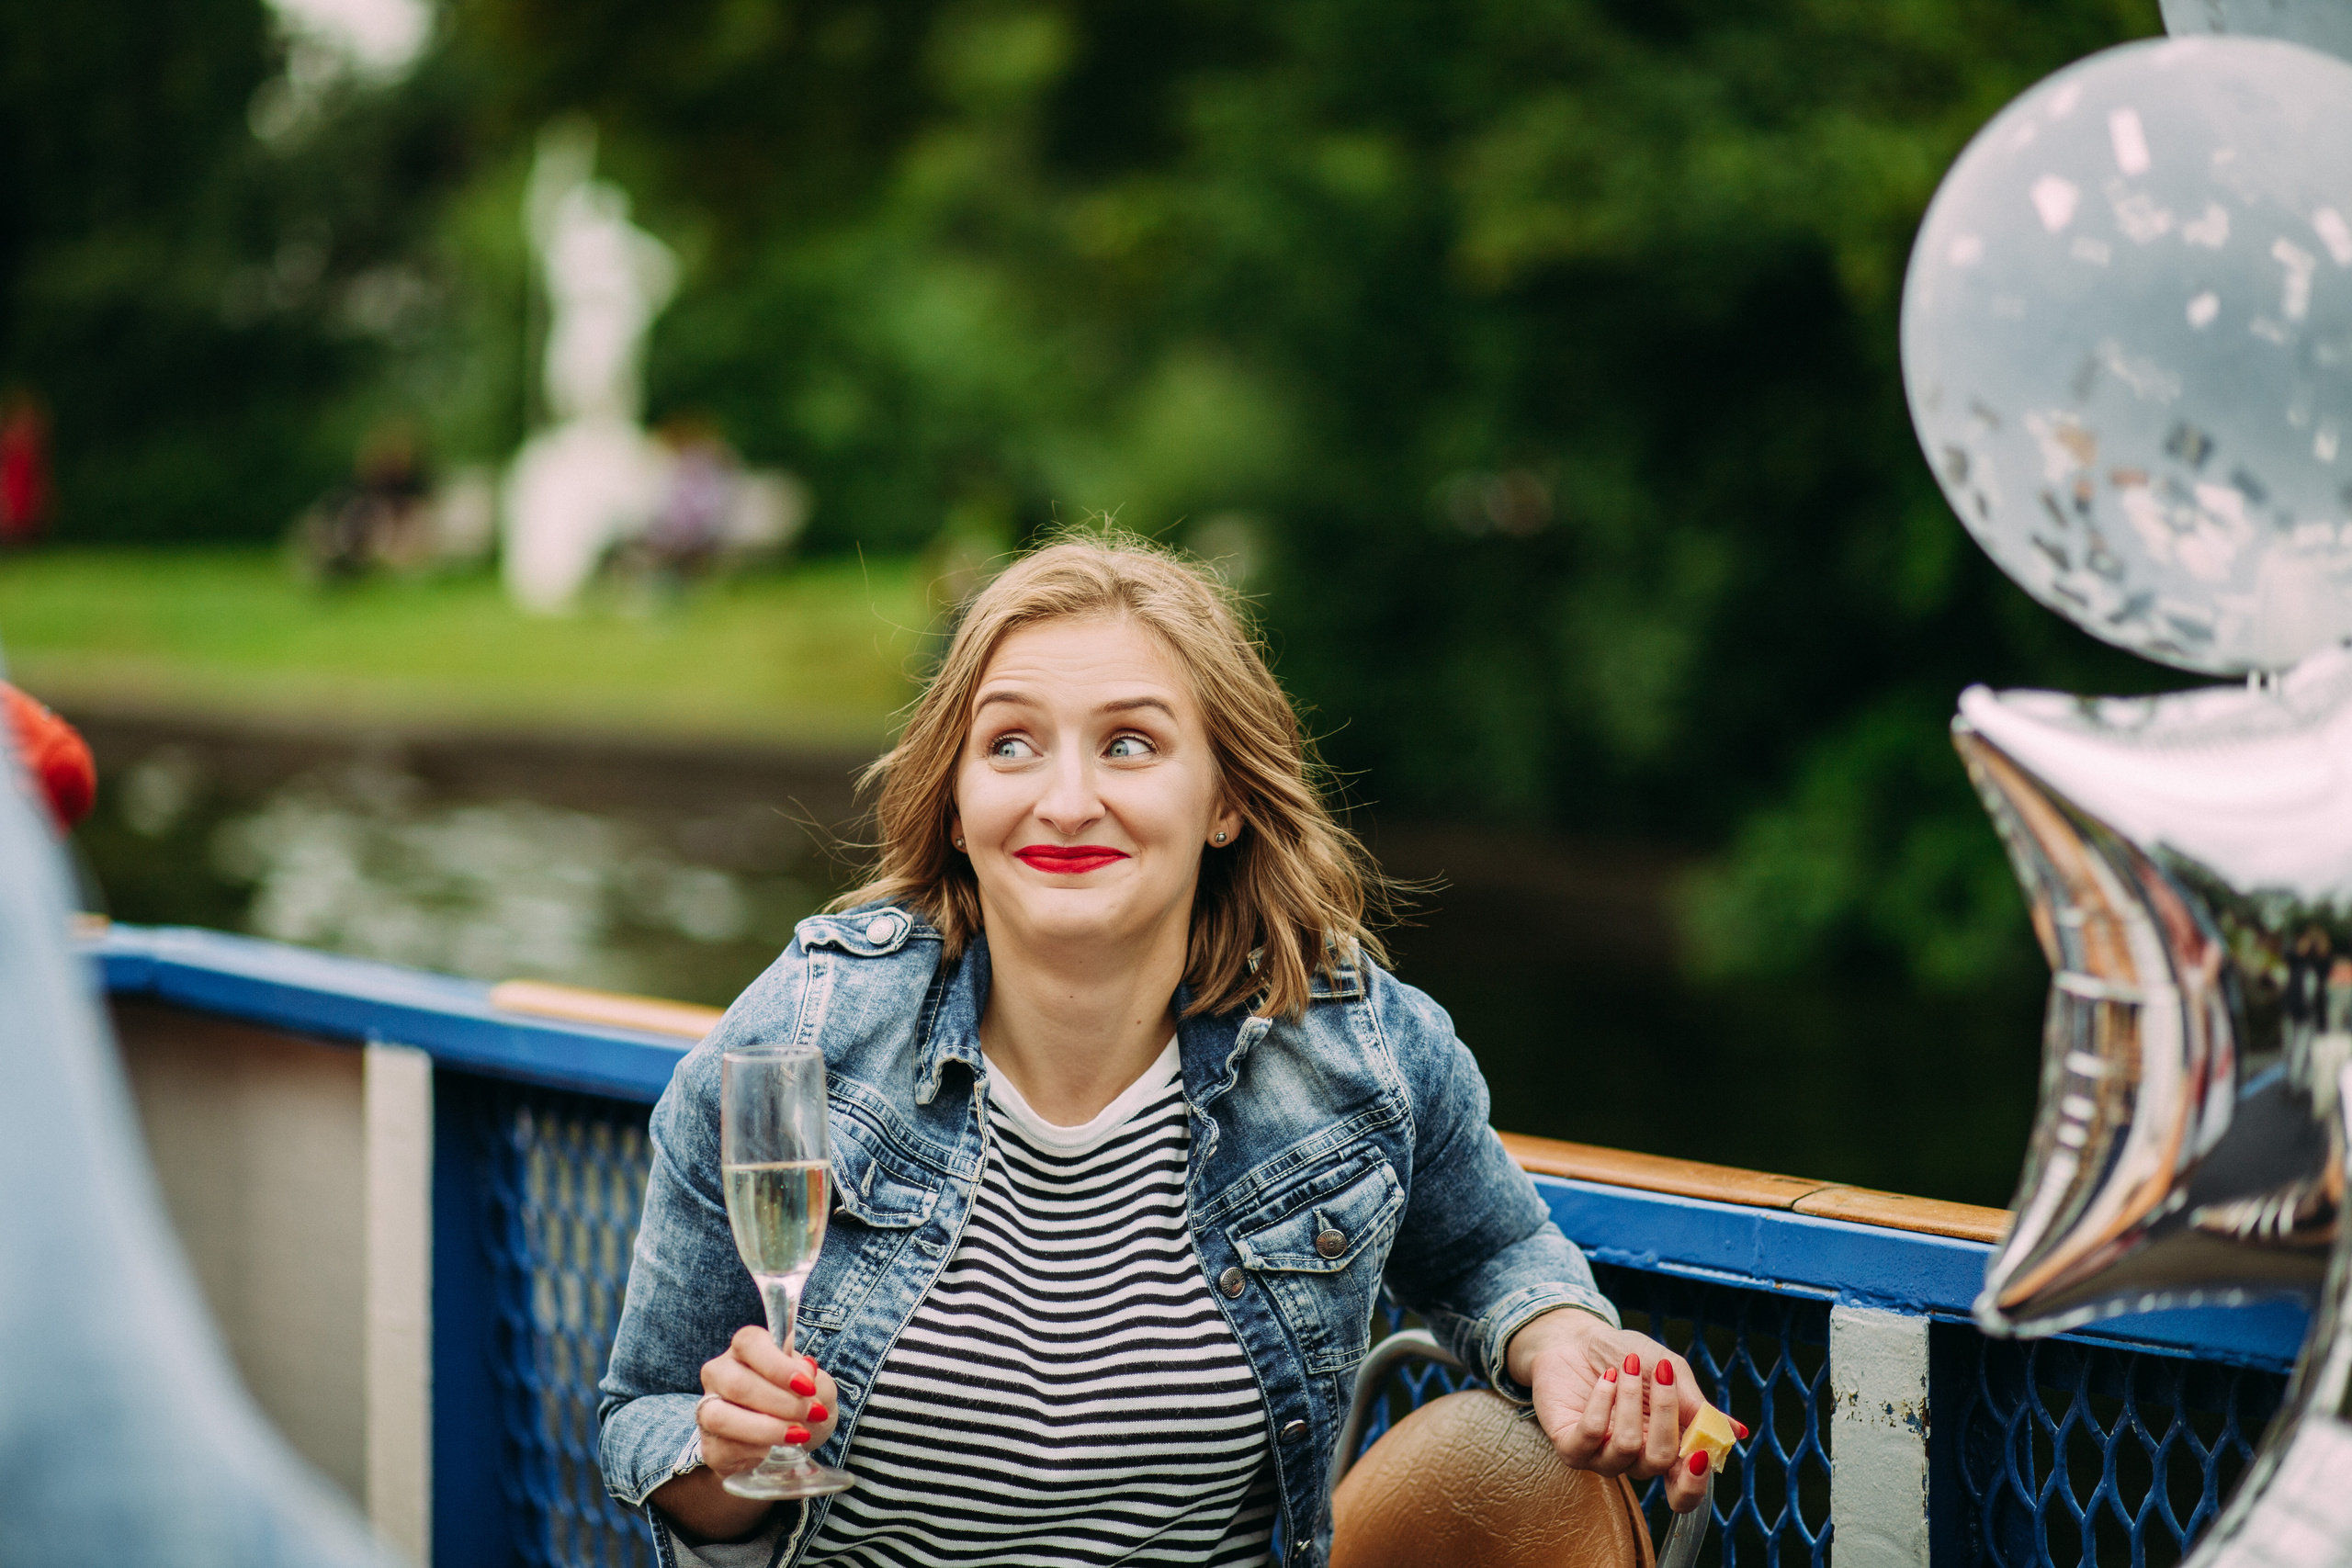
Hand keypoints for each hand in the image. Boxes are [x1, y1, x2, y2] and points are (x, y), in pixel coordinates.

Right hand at [697, 1325, 841, 1475]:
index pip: (749, 1343)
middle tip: (810, 1414)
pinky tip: (775, 1450)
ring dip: (766, 1428)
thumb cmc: (799, 1403)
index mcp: (745, 1349)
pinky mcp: (710, 1446)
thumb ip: (811, 1376)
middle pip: (736, 1383)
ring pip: (720, 1417)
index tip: (807, 1387)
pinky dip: (757, 1451)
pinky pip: (725, 1448)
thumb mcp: (816, 1386)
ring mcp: (708, 1410)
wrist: (789, 1444)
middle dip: (780, 1402)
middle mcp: (719, 1374)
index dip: (778, 1366)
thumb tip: (803, 1371)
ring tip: (798, 1435)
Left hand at [1506, 1308, 1715, 1512]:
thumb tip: (1736, 1433)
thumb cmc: (1625, 1355)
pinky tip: (1606, 1378)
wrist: (1577, 1336)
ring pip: (1626, 1447)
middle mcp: (1634, 1460)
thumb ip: (1697, 1405)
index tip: (1700, 1455)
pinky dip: (1602, 1401)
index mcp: (1665, 1448)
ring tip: (1624, 1366)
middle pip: (1659, 1462)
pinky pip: (1591, 1435)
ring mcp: (1600, 1457)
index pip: (1683, 1490)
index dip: (1694, 1484)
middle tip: (1661, 1375)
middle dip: (1664, 1414)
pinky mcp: (1570, 1447)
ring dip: (1629, 1400)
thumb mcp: (1669, 1370)